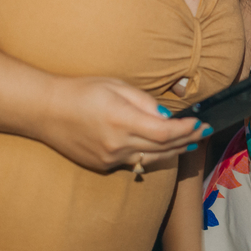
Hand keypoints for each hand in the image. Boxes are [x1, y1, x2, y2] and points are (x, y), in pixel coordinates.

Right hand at [34, 76, 210, 172]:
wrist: (46, 111)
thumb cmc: (82, 91)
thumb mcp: (116, 85)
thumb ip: (145, 101)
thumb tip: (167, 116)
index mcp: (121, 120)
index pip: (164, 132)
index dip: (186, 130)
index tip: (200, 123)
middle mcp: (117, 144)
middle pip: (163, 148)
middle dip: (187, 139)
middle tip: (203, 132)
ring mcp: (109, 158)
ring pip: (151, 158)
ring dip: (173, 150)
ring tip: (190, 141)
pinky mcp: (103, 165)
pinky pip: (134, 161)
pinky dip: (151, 154)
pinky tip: (162, 147)